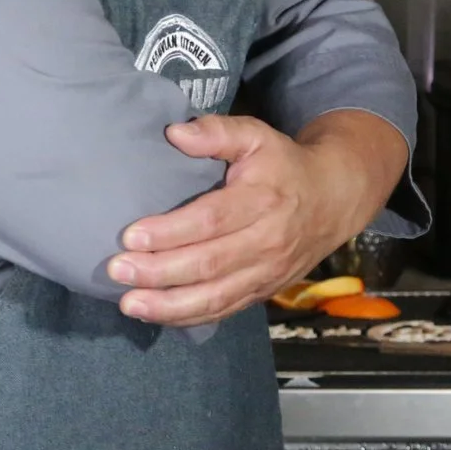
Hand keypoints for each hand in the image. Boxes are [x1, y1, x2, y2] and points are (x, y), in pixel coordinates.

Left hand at [106, 109, 406, 327]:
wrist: (333, 199)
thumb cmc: (283, 165)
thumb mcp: (256, 135)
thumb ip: (217, 132)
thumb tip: (174, 133)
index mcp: (262, 200)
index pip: (211, 220)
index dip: (170, 231)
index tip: (130, 236)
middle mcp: (267, 242)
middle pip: (209, 264)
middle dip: (159, 272)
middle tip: (117, 270)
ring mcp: (267, 272)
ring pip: (216, 297)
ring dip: (169, 305)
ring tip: (128, 304)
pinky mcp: (263, 291)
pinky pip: (224, 310)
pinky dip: (188, 317)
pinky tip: (155, 315)